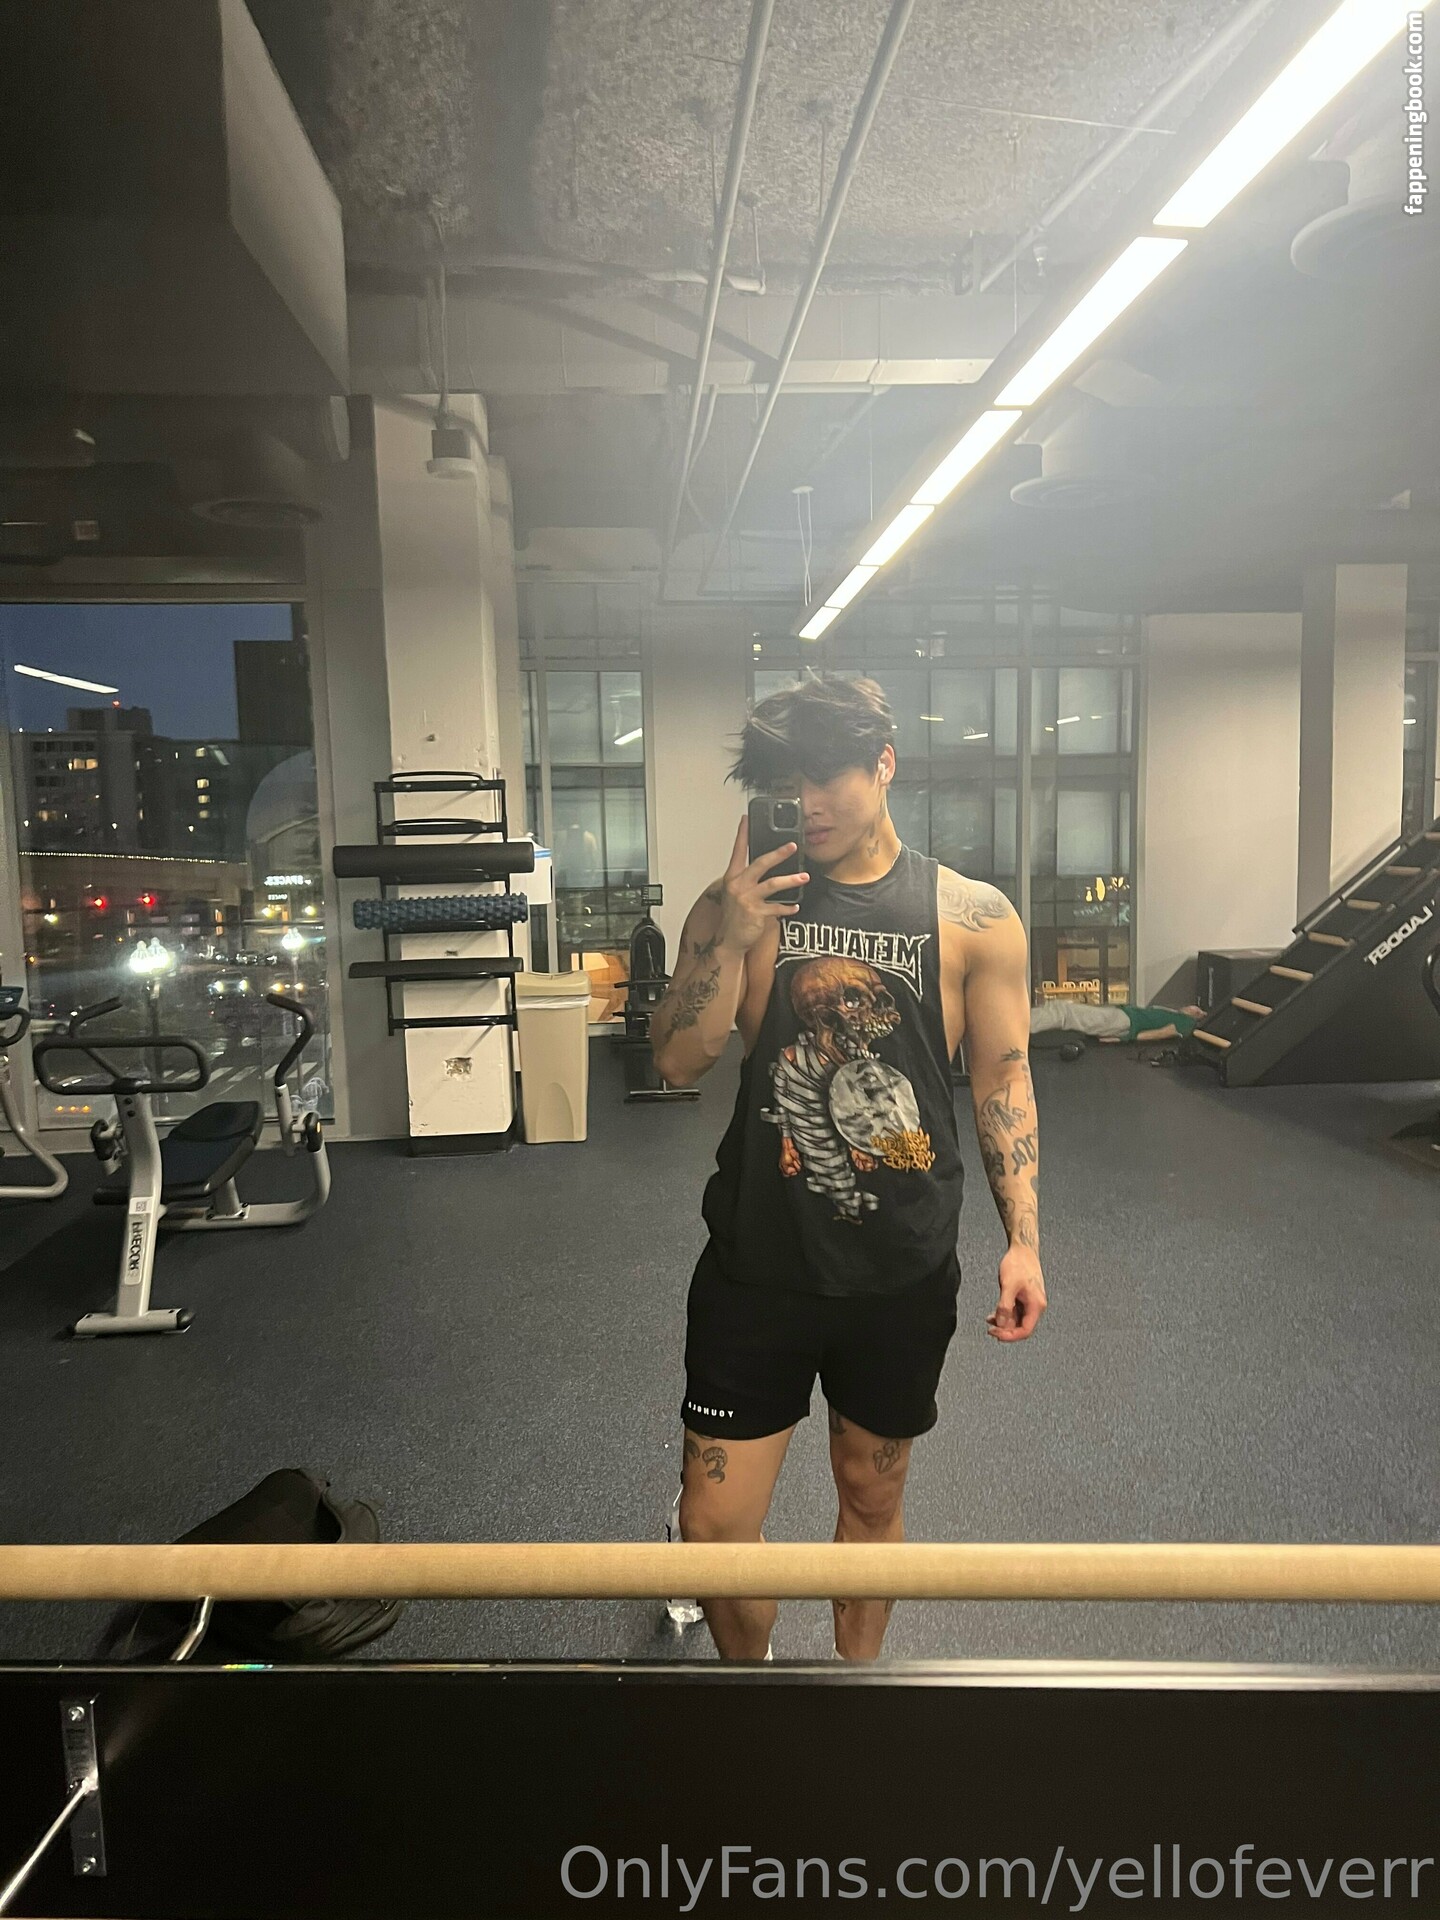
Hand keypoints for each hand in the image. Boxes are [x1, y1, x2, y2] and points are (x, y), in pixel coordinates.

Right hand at [717, 817, 809, 954]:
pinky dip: (787, 907)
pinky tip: (796, 907)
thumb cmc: (734, 916)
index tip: (746, 819)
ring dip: (790, 880)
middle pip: (760, 864)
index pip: (737, 851)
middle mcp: (738, 886)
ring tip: (804, 877)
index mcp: (732, 877)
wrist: (728, 940)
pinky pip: (776, 907)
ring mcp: (746, 900)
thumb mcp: (736, 893)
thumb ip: (748, 878)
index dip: (742, 834)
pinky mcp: (755, 913)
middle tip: (792, 846)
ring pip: (772, 884)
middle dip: (778, 853)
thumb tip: (767, 865)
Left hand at [986, 1245, 1046, 1342]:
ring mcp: (1030, 1301)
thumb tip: (1001, 1323)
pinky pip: (1015, 1311)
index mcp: (1036, 1305)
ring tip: (990, 1320)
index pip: (1025, 1330)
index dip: (1010, 1335)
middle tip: (990, 1329)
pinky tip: (994, 1314)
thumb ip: (1005, 1306)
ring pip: (1017, 1320)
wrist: (1023, 1249)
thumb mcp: (1008, 1285)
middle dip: (1005, 1329)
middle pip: (1021, 1327)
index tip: (995, 1333)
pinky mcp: (1024, 1297)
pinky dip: (1005, 1314)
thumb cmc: (1019, 1263)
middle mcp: (1035, 1305)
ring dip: (1004, 1322)